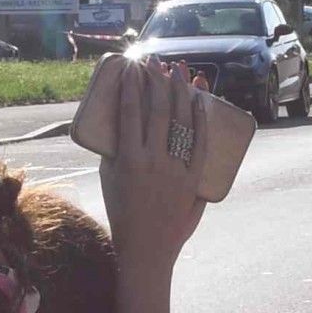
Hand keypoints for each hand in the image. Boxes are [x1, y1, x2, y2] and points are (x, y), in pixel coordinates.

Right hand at [96, 58, 208, 272]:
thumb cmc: (122, 212)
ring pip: (182, 123)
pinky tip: (201, 101)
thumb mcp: (108, 178)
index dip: (133, 86)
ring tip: (180, 72)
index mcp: (127, 160)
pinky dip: (203, 121)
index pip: (130, 112)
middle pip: (158, 111)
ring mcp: (176, 171)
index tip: (133, 67)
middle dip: (158, 81)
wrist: (146, 249)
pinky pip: (202, 145)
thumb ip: (115, 148)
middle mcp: (153, 162)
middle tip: (157, 63)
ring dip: (182, 93)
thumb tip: (124, 118)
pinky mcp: (193, 181)